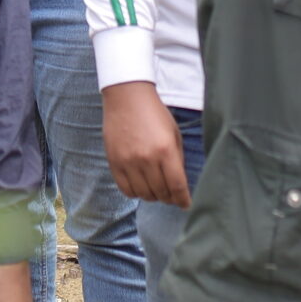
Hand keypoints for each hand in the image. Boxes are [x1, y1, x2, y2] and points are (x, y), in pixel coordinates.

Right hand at [102, 81, 190, 205]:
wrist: (126, 97)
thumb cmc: (154, 113)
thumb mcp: (174, 133)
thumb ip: (177, 159)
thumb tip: (179, 183)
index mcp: (166, 150)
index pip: (177, 186)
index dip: (183, 200)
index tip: (186, 204)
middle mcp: (147, 159)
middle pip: (161, 193)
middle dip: (169, 198)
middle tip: (172, 196)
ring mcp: (128, 162)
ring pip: (144, 195)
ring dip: (153, 196)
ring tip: (157, 190)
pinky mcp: (114, 163)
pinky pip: (126, 190)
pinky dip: (136, 192)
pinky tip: (141, 186)